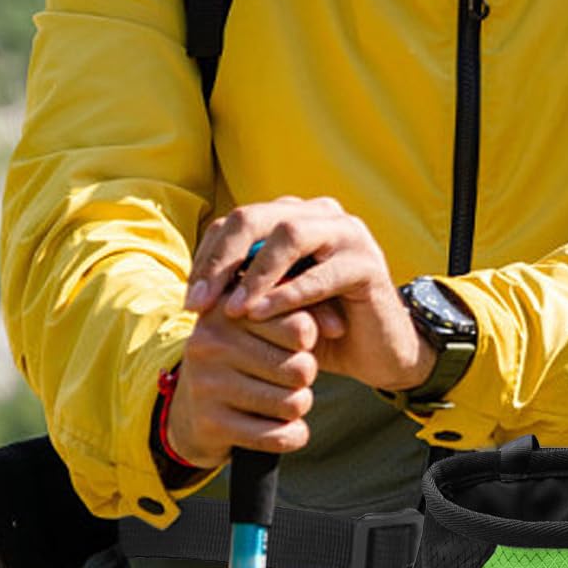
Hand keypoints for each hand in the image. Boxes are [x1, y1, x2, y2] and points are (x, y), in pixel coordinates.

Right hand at [166, 301, 320, 469]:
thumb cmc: (244, 359)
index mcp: (228, 310)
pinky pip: (278, 436)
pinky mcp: (210, 423)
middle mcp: (211, 342)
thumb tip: (339, 328)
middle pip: (301, 368)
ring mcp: (207, 384)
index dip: (309, 342)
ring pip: (293, 403)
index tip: (299, 345)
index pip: (300, 327)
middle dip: (306, 378)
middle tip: (291, 378)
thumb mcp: (267, 327)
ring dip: (299, 406)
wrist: (190, 410)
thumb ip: (310, 314)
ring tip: (285, 400)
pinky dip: (293, 436)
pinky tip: (288, 429)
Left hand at [186, 198, 433, 395]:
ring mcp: (348, 233)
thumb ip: (243, 289)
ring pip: (290, 234)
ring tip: (234, 310)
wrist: (377, 352)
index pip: (236, 222)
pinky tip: (262, 316)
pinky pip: (321, 273)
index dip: (208, 258)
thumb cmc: (316, 327)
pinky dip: (287, 294)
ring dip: (255, 273)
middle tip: (200, 303)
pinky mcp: (368, 263)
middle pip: (256, 217)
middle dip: (222, 260)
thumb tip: (195, 292)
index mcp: (293, 216)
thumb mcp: (272, 306)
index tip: (191, 302)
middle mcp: (320, 214)